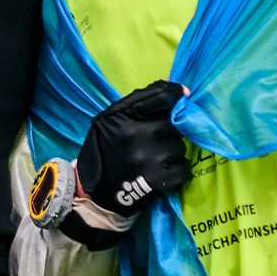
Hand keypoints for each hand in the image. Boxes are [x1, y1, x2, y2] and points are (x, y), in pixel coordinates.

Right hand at [76, 80, 189, 215]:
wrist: (92, 189)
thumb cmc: (105, 148)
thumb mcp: (111, 119)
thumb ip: (138, 102)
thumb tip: (173, 86)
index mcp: (122, 117)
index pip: (160, 98)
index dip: (175, 95)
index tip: (184, 95)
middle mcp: (135, 135)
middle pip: (173, 124)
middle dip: (169, 132)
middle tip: (157, 140)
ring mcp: (148, 159)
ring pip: (180, 148)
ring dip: (173, 153)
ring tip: (156, 159)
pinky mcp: (157, 181)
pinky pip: (183, 169)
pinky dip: (177, 171)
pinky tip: (162, 172)